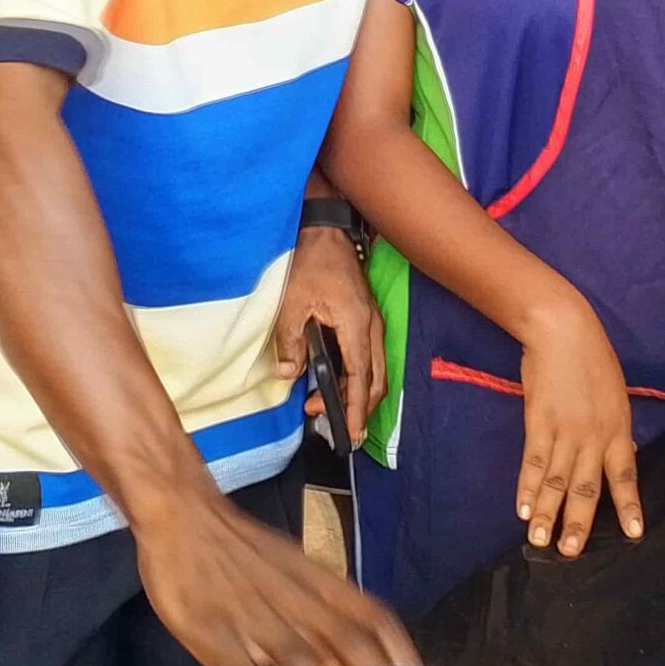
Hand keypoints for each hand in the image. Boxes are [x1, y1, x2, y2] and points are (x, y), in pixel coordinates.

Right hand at [135, 485, 416, 665]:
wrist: (185, 517)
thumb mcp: (296, 575)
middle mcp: (304, 605)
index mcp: (326, 587)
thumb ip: (324, 618)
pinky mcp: (220, 638)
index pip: (380, 622)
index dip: (408, 662)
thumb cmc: (244, 553)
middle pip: (355, 653)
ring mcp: (262, 621)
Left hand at [277, 226, 383, 445]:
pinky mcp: (368, 319)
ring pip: (375, 371)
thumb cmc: (311, 263)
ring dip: (356, 393)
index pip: (361, 379)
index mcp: (357, 326)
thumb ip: (290, 340)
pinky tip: (337, 382)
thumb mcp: (292, 302)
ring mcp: (373, 323)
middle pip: (376, 381)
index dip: (356, 410)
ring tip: (327, 405)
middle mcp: (372, 328)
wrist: (327, 232)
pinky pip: (370, 357)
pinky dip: (357, 377)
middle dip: (358, 408)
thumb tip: (289, 374)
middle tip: (332, 424)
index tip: (350, 433)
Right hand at [515, 295, 640, 554]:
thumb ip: (616, 430)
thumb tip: (622, 456)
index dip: (629, 506)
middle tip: (570, 553)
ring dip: (547, 513)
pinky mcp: (538, 423)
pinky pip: (533, 462)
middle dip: (579, 523)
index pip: (625, 476)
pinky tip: (522, 509)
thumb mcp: (616, 395)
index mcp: (618, 429)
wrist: (564, 331)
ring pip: (556, 481)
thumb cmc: (593, 359)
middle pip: (587, 488)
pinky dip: (526, 487)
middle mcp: (594, 437)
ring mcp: (564, 432)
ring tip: (540, 541)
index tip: (633, 534)